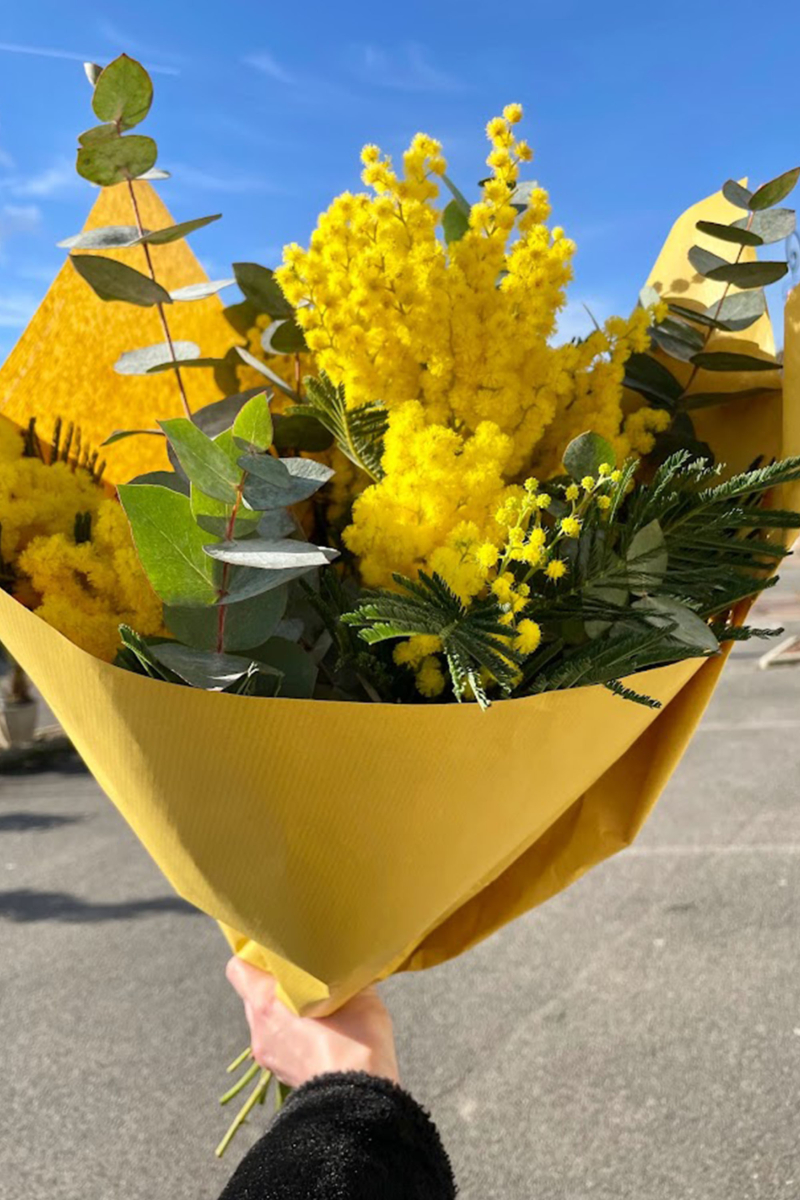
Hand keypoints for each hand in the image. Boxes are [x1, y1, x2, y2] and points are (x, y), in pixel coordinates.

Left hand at [225, 958, 400, 1089]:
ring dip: (283, 1010)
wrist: (358, 1102)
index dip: (253, 955)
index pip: (238, 967)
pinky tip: (319, 1035)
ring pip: (267, 1020)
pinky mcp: (280, 1074)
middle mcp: (259, 1027)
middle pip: (253, 993)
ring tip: (315, 1007)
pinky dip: (291, 1034)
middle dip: (274, 982)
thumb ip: (341, 974)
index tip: (276, 948)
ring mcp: (267, 1055)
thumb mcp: (358, 994)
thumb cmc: (356, 1040)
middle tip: (302, 974)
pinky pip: (278, 1042)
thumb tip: (345, 963)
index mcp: (267, 1001)